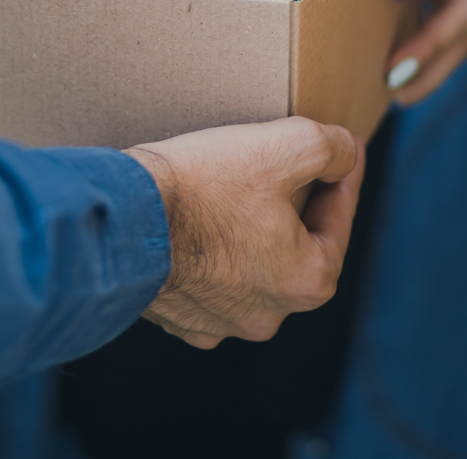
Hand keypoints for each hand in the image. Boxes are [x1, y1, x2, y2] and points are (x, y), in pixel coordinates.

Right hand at [126, 117, 363, 348]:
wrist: (120, 217)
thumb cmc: (201, 184)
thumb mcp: (284, 145)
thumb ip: (331, 147)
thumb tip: (345, 152)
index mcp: (307, 280)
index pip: (338, 217)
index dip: (340, 174)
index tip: (339, 149)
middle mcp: (269, 314)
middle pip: (294, 246)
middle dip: (292, 205)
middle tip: (279, 166)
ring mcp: (219, 322)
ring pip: (249, 266)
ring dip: (247, 233)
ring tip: (231, 191)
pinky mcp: (178, 317)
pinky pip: (205, 281)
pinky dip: (206, 255)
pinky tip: (194, 226)